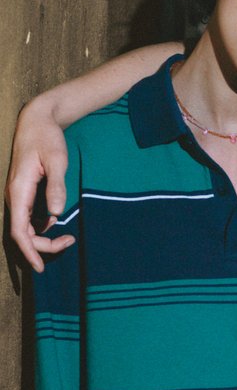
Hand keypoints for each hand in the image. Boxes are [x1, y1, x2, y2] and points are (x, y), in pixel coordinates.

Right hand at [5, 102, 71, 271]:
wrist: (37, 121)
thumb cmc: (46, 138)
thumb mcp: (56, 160)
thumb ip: (56, 186)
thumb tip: (56, 214)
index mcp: (18, 191)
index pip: (19, 231)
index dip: (29, 251)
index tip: (40, 268)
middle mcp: (15, 197)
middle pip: (23, 234)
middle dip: (43, 246)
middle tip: (70, 242)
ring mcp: (19, 197)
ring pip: (27, 229)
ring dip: (44, 239)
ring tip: (69, 239)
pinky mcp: (25, 195)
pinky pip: (30, 220)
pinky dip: (43, 228)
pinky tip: (58, 226)